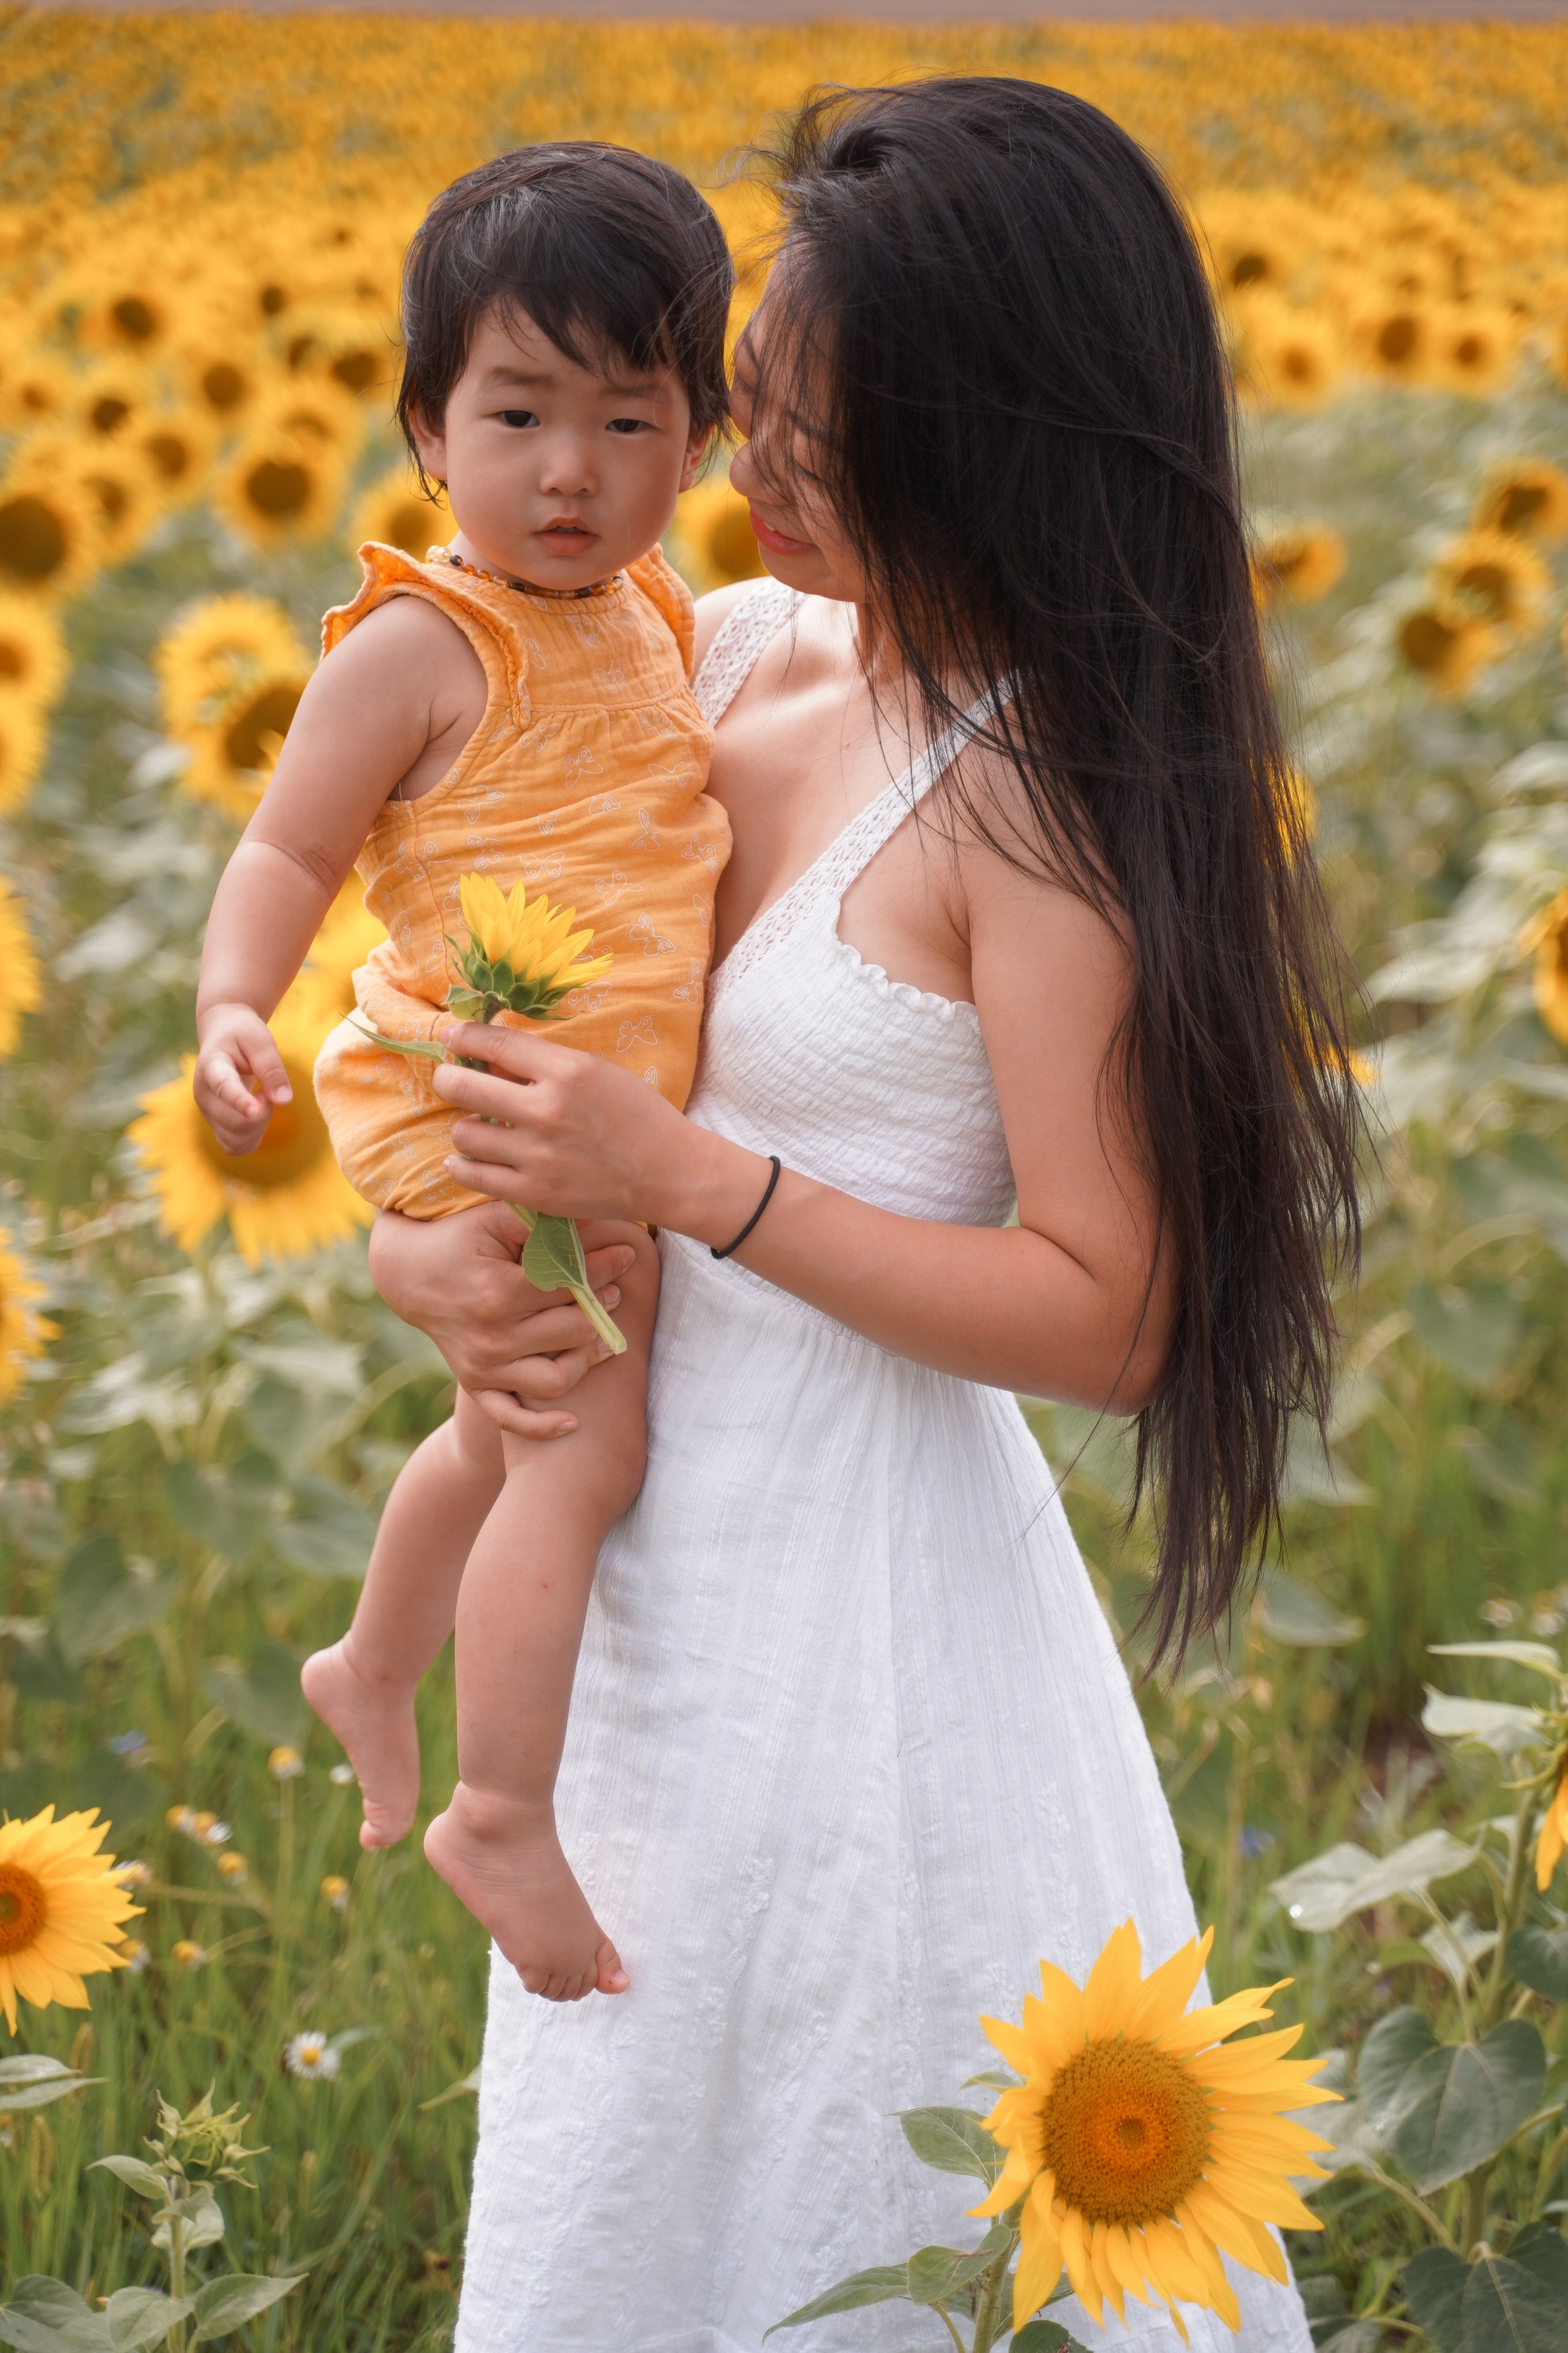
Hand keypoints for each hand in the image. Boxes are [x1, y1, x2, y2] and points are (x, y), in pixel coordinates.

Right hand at [192, 1003, 293, 1154]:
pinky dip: (252, 1139)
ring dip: (259, 1128)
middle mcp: (204, 1094)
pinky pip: (234, 1147)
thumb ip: (272, 1069)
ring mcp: (207, 1113)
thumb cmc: (243, 1035)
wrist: (223, 1035)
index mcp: (212, 1067)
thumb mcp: (261, 1041)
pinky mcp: (215, 1124)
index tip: (256, 1110)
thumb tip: (284, 1101)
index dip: (239, 1101)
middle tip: (271, 1089)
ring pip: (236, 1140)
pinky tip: (259, 1118)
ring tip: (263, 1100)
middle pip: (236, 1123)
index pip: (223, 1087)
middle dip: (264, 1112)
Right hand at [367, 1201, 637, 1439]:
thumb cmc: (459, 1238)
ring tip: (602, 1338)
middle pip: (572, 1333)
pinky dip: (542, 1426)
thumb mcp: (494, 1218)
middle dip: (601, 1310)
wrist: (409, 1274)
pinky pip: (512, 1418)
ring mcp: (483, 1366)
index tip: (628, 1254)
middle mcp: (491, 1336)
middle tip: (615, 1293)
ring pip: (554, 1380)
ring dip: (586, 1361)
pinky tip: (573, 1423)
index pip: (569, 1286)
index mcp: (498, 1292)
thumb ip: (540, 1220)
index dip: (605, 1268)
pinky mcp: (477, 1384)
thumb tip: (594, 1220)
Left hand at [431, 1020, 738, 1233]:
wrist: (668, 1173)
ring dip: (464, 1125)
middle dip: (448, 1079)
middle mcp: (547, 1111)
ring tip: (478, 1126)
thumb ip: (544, 1063)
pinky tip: (468, 1157)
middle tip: (451, 1080)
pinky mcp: (534, 1193)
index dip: (462, 1037)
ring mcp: (538, 1156)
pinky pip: (472, 1175)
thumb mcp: (597, 1070)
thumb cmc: (636, 1114)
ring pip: (463, 1134)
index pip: (495, 1044)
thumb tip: (488, 1057)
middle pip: (463, 1087)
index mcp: (568, 1072)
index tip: (451, 1037)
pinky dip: (462, 1164)